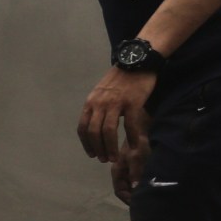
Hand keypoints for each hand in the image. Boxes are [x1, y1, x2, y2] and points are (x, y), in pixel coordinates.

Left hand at [79, 65, 156, 190]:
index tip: (91, 154)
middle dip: (97, 148)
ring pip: (108, 131)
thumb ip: (98, 106)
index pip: (83, 127)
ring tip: (113, 158)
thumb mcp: (102, 92)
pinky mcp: (132, 102)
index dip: (86, 143)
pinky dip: (131, 138)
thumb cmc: (121, 78)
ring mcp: (115, 103)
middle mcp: (99, 103)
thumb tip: (97, 124)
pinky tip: (134, 146)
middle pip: (93, 132)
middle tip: (104, 159)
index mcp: (90, 102)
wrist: (137, 61)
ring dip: (110, 147)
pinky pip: (130, 125)